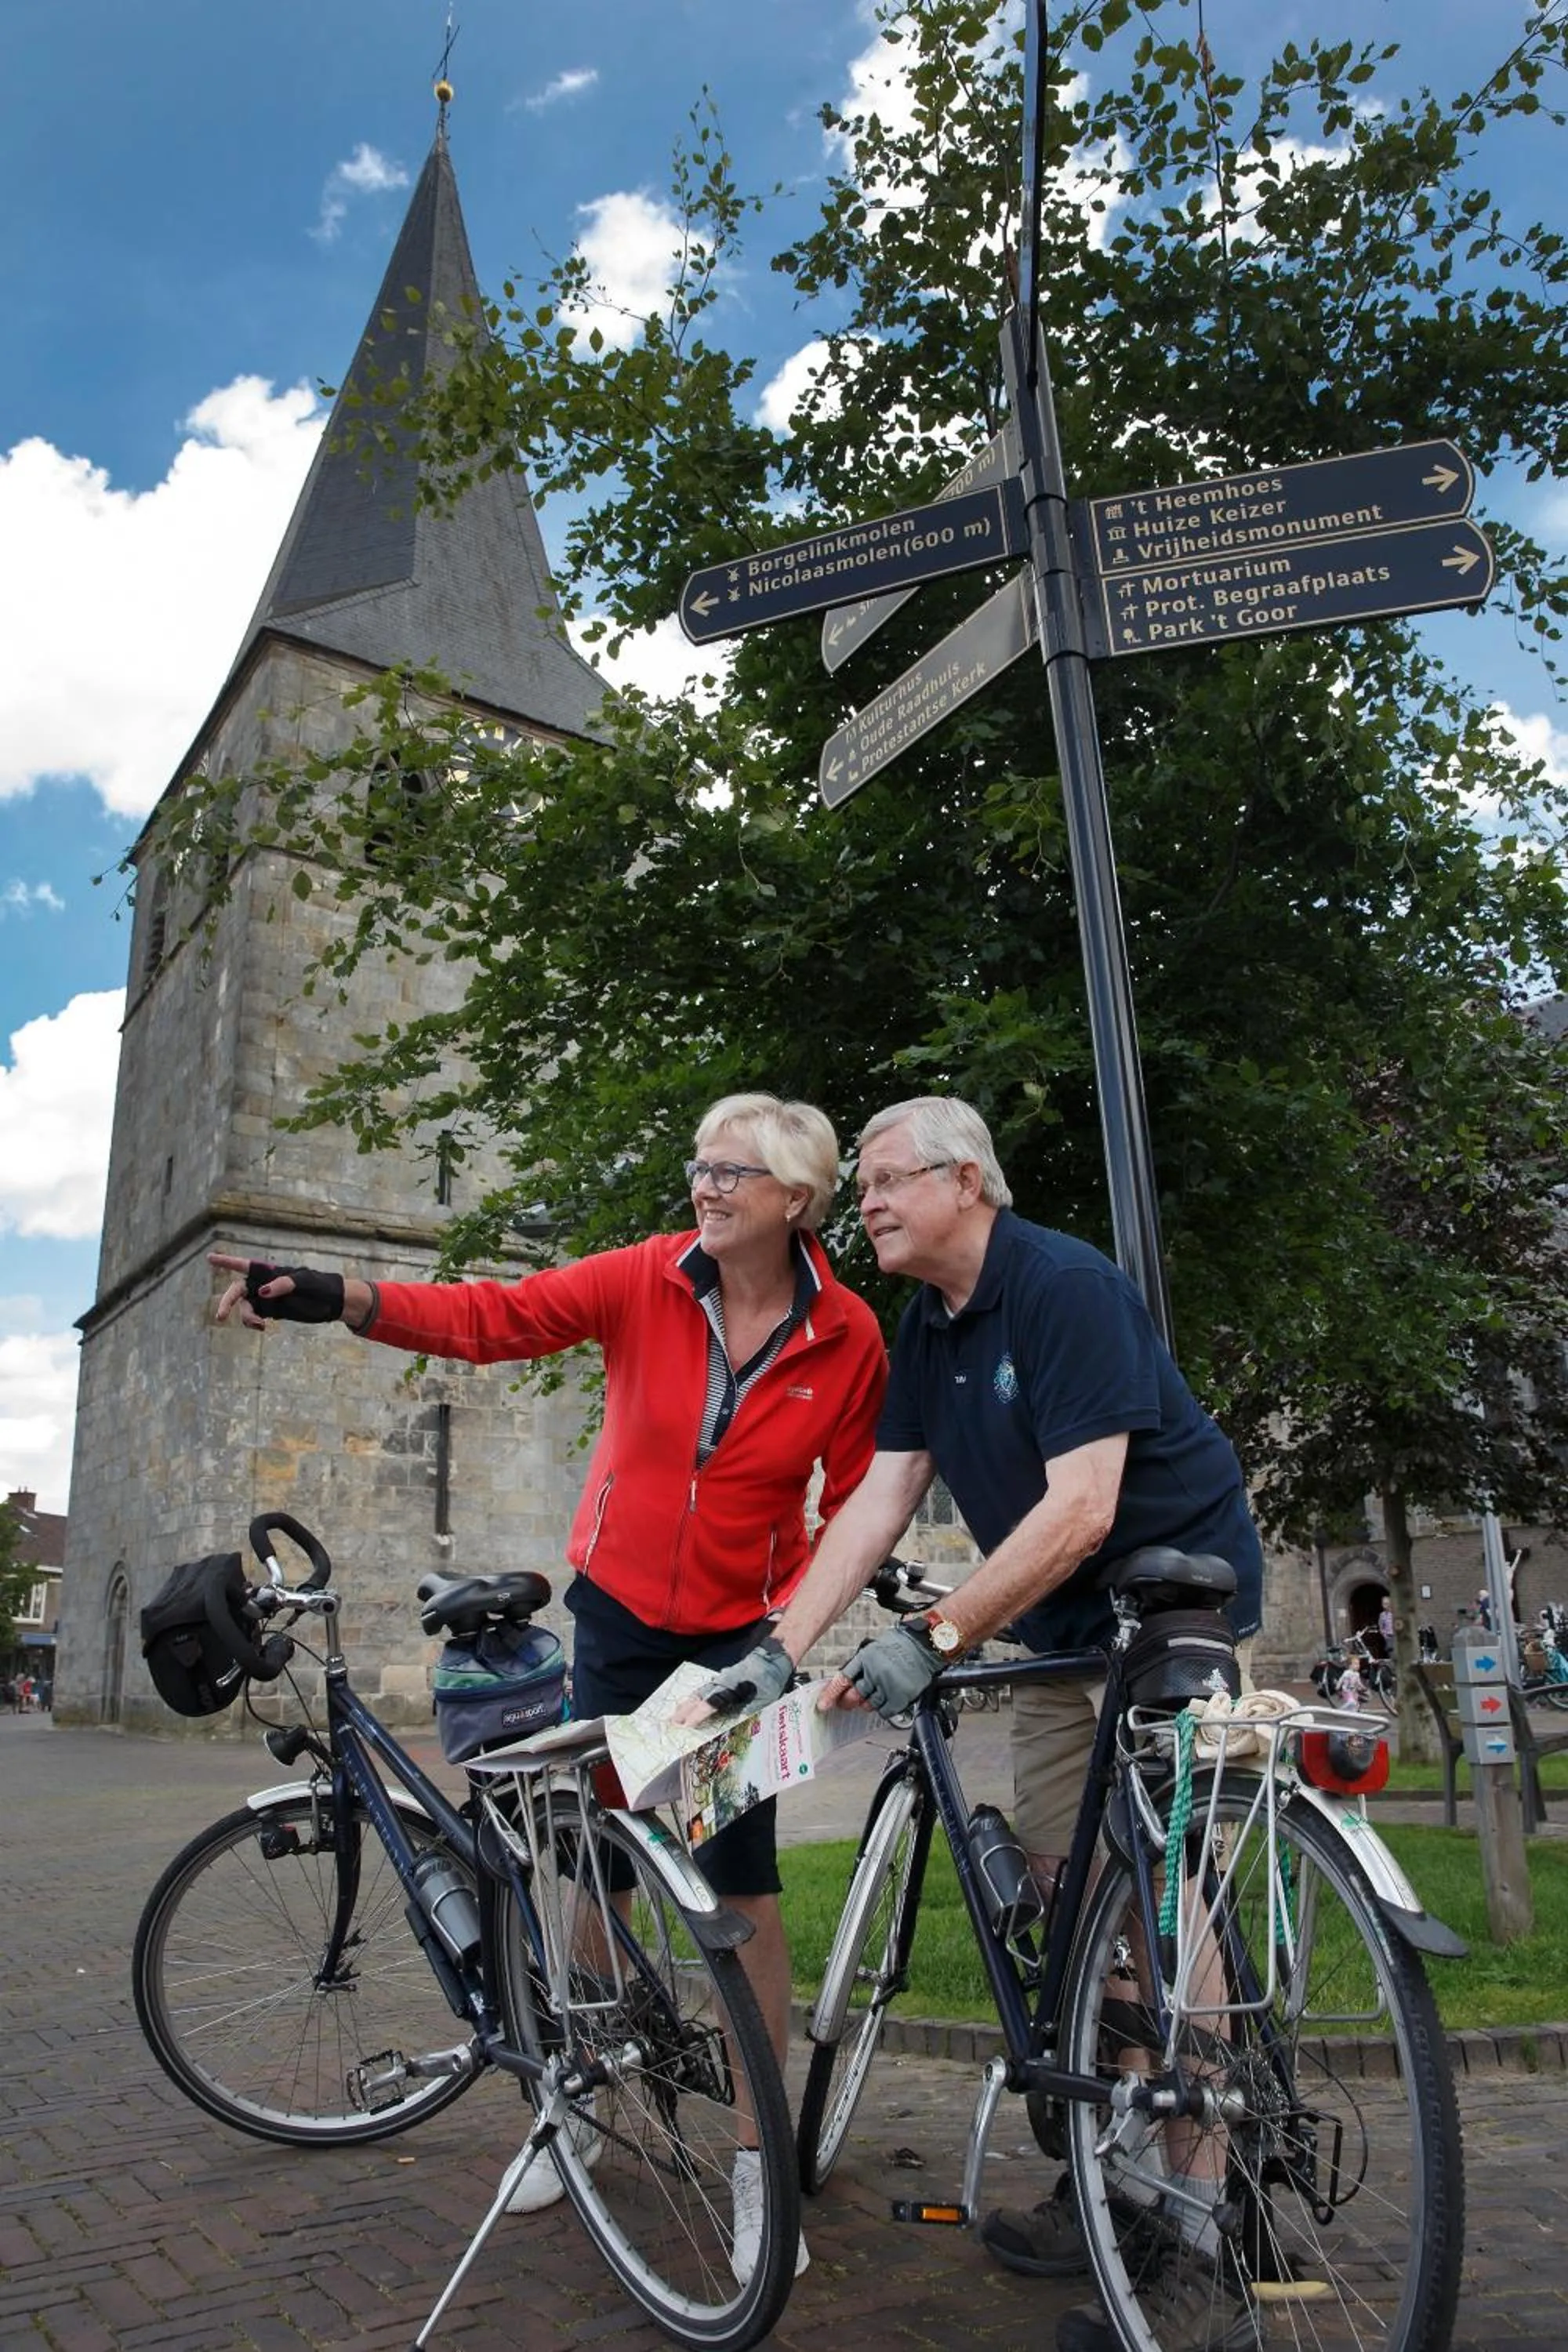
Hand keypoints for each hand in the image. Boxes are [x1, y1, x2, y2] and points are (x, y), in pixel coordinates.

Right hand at [209, 1253, 344, 1328]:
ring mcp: (266, 1299)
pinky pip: (253, 1317)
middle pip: (237, 1290)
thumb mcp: (304, 1282)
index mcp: (270, 1271)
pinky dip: (252, 1323)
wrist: (331, 1302)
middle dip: (227, 1302)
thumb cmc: (319, 1285)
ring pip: (244, 1307)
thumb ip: (282, 1284)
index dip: (227, 1261)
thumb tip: (261, 1293)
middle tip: (220, 1317)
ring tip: (259, 1325)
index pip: (245, 1265)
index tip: (210, 1257)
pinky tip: (261, 1327)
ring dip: (246, 1317)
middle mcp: (264, 1284)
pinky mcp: (271, 1312)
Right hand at [671, 1635, 793, 1726]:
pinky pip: (704, 1688)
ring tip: (675, 1714)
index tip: (686, 1725)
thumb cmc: (768, 1681)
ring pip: (700, 1692)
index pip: (711, 1704)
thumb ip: (747, 1713)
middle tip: (672, 1723)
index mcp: (731, 1689)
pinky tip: (691, 1702)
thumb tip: (735, 1729)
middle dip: (685, 1710)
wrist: (771, 1658)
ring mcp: (721, 1679)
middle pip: (699, 1697)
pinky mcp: (723, 1678)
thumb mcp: (763, 1700)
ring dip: (687, 1704)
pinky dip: (695, 1697)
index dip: (698, 1715)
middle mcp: (722, 1683)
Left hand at [832, 1623, 943, 1721]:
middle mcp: (874, 1672)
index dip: (831, 1694)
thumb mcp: (874, 1650)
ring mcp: (887, 1685)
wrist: (925, 1645)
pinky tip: (890, 1698)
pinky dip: (885, 1708)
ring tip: (880, 1691)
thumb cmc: (902, 1644)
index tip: (823, 1704)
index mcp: (865, 1658)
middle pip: (853, 1696)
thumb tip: (848, 1683)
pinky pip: (885, 1711)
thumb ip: (862, 1667)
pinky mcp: (900, 1696)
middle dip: (849, 1701)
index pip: (842, 1679)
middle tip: (850, 1701)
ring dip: (870, 1702)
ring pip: (868, 1705)